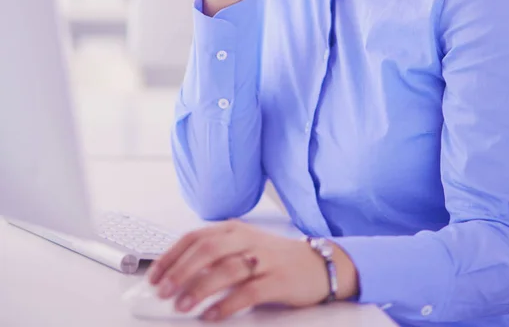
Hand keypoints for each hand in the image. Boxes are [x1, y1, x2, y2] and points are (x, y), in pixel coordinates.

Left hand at [147, 220, 358, 321]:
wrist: (318, 263)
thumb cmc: (274, 258)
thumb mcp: (243, 247)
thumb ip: (215, 255)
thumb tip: (177, 275)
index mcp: (234, 229)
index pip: (195, 237)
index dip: (171, 256)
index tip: (154, 276)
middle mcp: (247, 240)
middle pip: (207, 250)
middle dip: (180, 271)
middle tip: (162, 291)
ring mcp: (264, 259)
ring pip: (225, 269)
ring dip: (199, 288)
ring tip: (181, 305)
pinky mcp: (278, 280)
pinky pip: (248, 292)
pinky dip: (226, 304)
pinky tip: (211, 315)